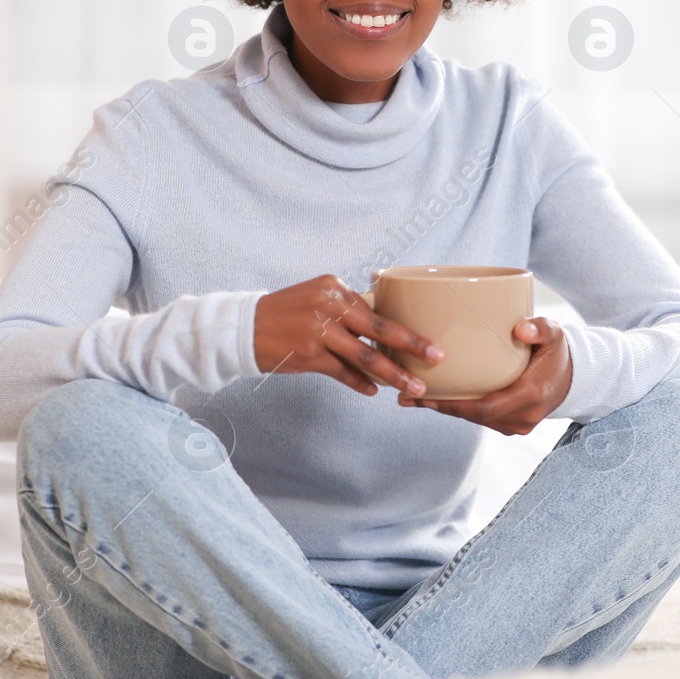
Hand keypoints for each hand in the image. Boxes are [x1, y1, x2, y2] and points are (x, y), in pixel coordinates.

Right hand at [253, 274, 444, 397]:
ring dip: (392, 373)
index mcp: (334, 287)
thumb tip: (382, 332)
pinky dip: (358, 382)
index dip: (404, 327)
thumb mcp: (315, 299)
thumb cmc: (284, 314)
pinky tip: (374, 391)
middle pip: (380, 329)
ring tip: (413, 386)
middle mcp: (328, 305)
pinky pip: (342, 372)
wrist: (243, 328)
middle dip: (412, 345)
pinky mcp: (309, 355)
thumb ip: (346, 311)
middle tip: (437, 357)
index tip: (429, 338)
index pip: (376, 309)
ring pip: (365, 356)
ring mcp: (318, 330)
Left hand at [399, 317, 572, 436]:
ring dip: (447, 409)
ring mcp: (518, 425)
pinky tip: (438, 398)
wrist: (576, 378)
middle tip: (406, 395)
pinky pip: (482, 418)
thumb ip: (540, 328)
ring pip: (476, 419)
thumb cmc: (558, 351)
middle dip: (440, 408)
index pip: (484, 408)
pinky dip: (461, 409)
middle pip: (474, 416)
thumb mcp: (555, 333)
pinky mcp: (513, 425)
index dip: (452, 405)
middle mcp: (524, 417)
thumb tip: (520, 328)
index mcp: (531, 395)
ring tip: (413, 396)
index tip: (424, 396)